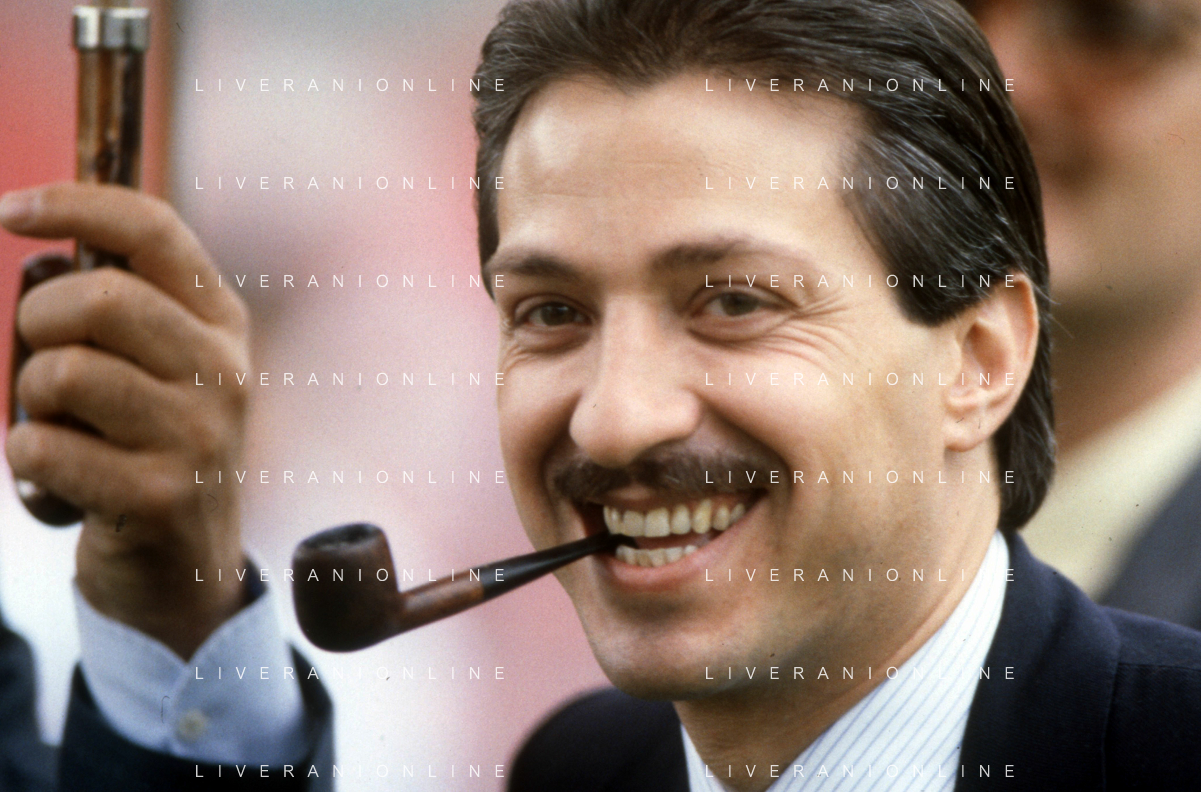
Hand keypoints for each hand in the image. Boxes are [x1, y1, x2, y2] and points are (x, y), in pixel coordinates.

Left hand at [1, 183, 250, 658]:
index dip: (76, 205)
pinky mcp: (160, 497)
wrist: (185, 569)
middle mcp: (225, 373)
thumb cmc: (151, 448)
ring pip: (65, 373)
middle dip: (38, 322)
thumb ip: (120, 311)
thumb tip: (38, 261)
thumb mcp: (160, 369)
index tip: (10, 212)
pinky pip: (42, 447)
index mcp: (223, 325)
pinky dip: (26, 460)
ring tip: (60, 428)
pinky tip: (60, 481)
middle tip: (42, 360)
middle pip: (100, 298)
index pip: (156, 231)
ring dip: (32, 400)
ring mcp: (199, 436)